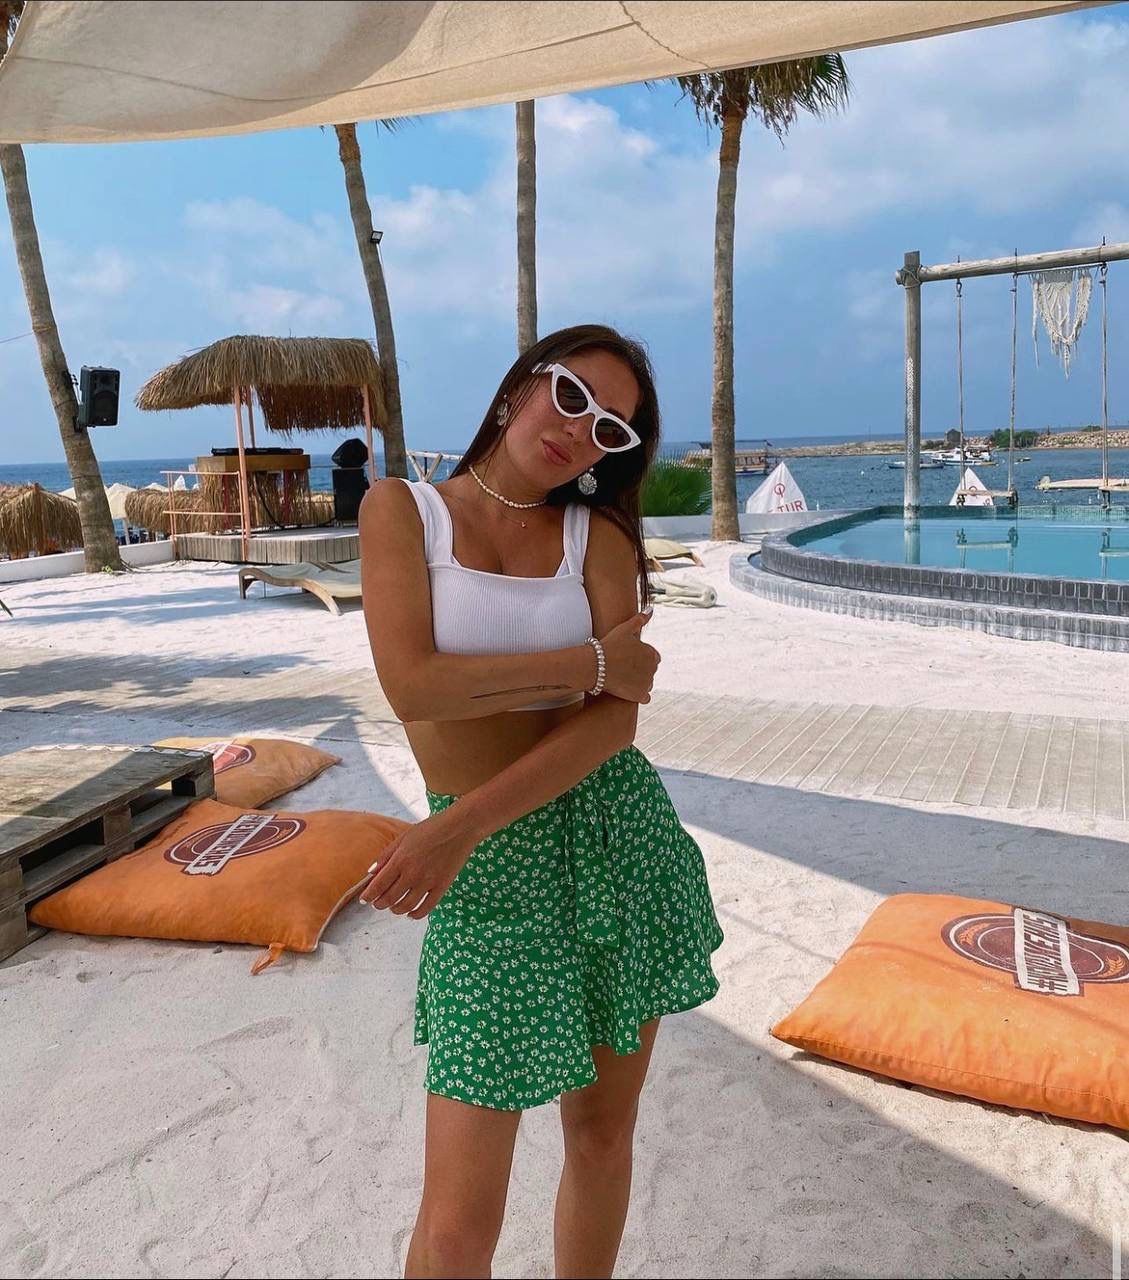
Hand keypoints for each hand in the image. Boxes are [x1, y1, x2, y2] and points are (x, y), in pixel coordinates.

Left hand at [358, 807, 475, 919]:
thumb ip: (386, 855)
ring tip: (393, 908)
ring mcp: (428, 882)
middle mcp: (412, 873)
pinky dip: (415, 914)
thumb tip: (370, 872)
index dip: (368, 895)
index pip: (378, 885)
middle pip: (390, 898)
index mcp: (400, 859)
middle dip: (380, 904)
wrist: (460, 828)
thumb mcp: (404, 837)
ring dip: (395, 910)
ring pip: (406, 906)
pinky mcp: (442, 887)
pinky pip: (426, 908)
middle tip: (377, 904)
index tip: (364, 899)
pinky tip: (410, 913)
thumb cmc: (431, 828)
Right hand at [598, 607, 659, 702]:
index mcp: (652, 654)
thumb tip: (651, 609)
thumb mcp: (625, 629)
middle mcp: (653, 669)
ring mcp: (647, 683)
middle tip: (623, 667)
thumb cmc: (609, 645)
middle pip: (650, 670)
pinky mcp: (640, 696)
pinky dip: (638, 695)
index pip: (653, 657)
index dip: (640, 657)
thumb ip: (640, 619)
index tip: (627, 657)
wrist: (595, 666)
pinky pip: (645, 697)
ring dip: (639, 681)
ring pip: (647, 683)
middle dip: (640, 669)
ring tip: (622, 677)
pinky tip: (627, 690)